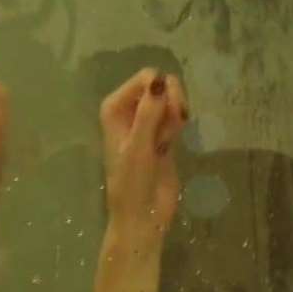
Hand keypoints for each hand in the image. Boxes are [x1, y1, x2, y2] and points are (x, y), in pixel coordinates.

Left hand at [98, 68, 189, 240]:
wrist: (143, 214)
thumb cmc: (132, 182)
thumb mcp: (139, 146)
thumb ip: (149, 113)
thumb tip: (161, 80)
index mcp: (115, 106)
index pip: (147, 77)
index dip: (164, 91)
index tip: (174, 113)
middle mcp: (128, 108)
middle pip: (161, 84)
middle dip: (172, 103)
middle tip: (172, 129)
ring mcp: (146, 120)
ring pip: (171, 99)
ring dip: (174, 118)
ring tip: (165, 143)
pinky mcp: (162, 132)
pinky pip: (175, 115)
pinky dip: (177, 127)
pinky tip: (169, 146)